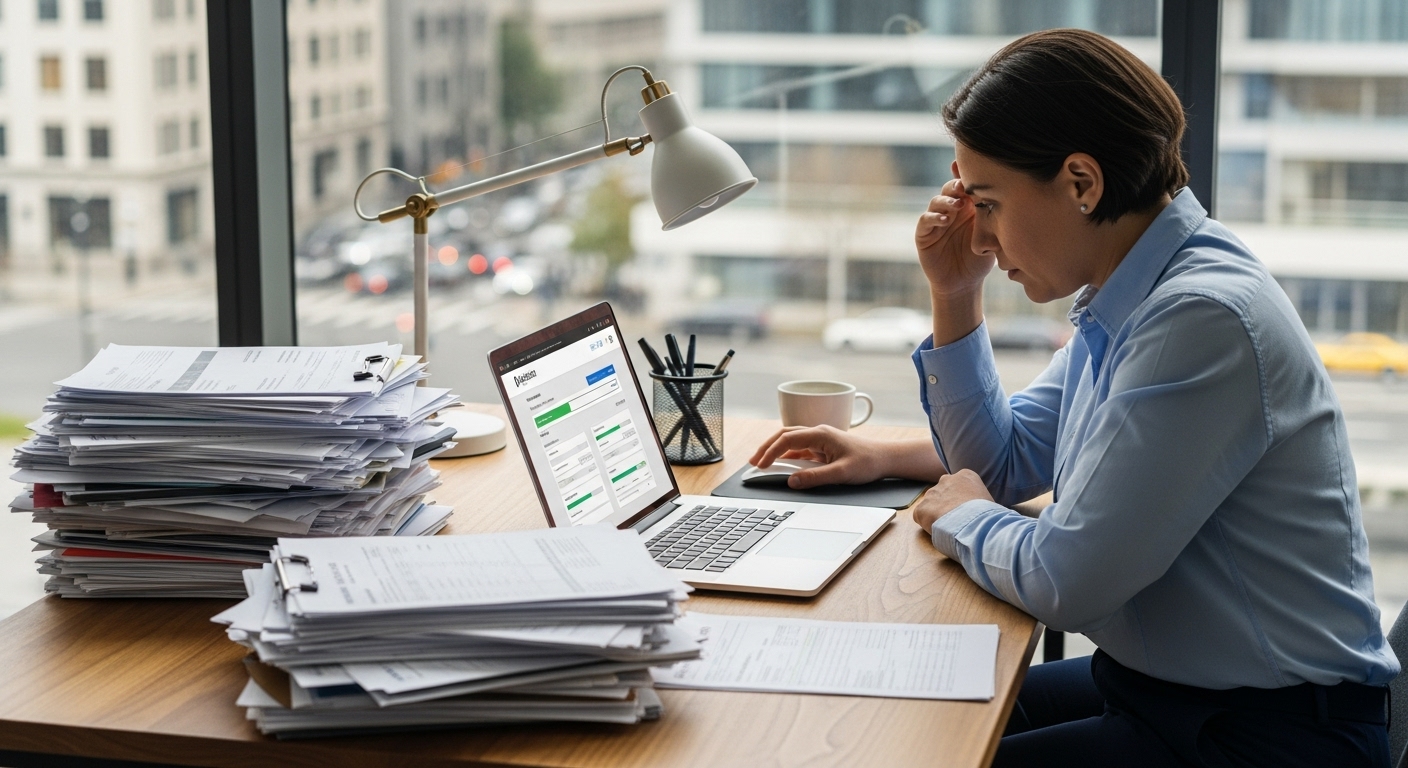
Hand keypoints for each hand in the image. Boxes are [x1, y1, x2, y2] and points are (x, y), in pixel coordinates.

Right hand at [748, 426, 885, 488]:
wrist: (885, 458)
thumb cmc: (868, 463)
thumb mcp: (841, 474)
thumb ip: (815, 477)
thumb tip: (791, 481)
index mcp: (821, 435)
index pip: (787, 439)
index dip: (771, 452)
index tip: (760, 466)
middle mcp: (818, 433)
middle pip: (784, 435)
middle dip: (766, 447)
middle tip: (753, 462)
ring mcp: (820, 440)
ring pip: (790, 440)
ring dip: (775, 450)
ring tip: (761, 462)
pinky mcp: (822, 448)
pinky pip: (799, 449)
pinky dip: (786, 455)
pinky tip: (780, 464)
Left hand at [912, 469, 993, 533]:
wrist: (974, 524)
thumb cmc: (988, 515)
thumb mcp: (990, 500)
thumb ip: (980, 499)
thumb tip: (982, 509)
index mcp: (965, 475)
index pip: (959, 485)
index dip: (961, 500)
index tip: (965, 510)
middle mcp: (946, 480)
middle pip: (943, 492)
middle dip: (946, 504)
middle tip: (955, 519)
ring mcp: (932, 493)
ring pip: (931, 504)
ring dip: (936, 514)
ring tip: (948, 527)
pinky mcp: (921, 508)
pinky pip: (921, 516)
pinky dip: (927, 524)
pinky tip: (938, 530)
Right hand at [915, 177, 993, 296]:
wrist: (963, 284)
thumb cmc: (980, 261)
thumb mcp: (990, 239)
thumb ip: (992, 220)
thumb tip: (1008, 198)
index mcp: (968, 208)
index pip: (966, 186)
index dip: (968, 176)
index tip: (976, 170)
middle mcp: (951, 211)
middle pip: (950, 188)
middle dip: (957, 184)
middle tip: (966, 186)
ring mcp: (936, 222)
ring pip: (936, 201)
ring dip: (947, 201)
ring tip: (958, 205)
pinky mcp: (924, 235)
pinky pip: (925, 220)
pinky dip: (934, 217)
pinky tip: (945, 220)